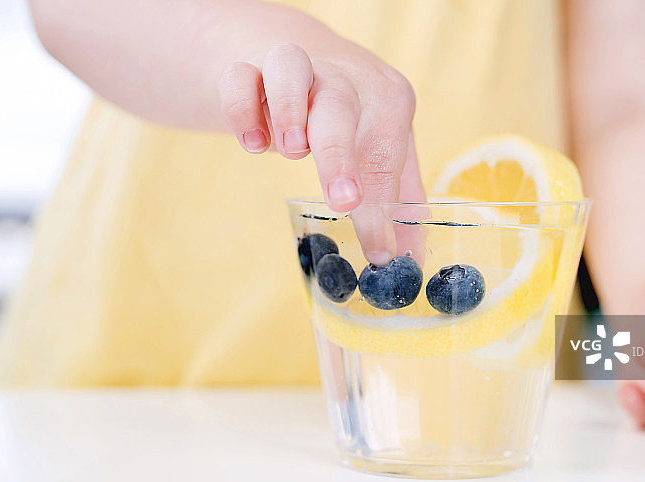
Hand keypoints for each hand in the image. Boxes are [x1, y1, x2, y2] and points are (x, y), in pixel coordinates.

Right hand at [218, 41, 424, 264]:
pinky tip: (252, 143)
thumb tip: (405, 260)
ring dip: (288, 110)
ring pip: (289, 69)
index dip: (381, 208)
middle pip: (341, 108)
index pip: (386, 155)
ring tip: (292, 151)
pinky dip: (241, 107)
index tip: (378, 252)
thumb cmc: (355, 116)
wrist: (309, 57)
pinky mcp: (251, 67)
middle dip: (340, 157)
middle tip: (343, 201)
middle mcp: (344, 77)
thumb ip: (396, 201)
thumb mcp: (385, 149)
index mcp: (387, 97)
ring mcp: (297, 67)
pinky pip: (239, 76)